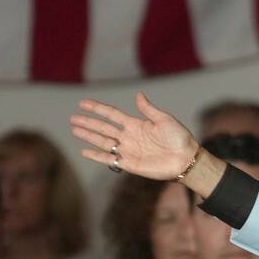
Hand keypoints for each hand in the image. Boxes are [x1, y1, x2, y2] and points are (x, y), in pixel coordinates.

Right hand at [70, 92, 199, 179]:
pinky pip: (110, 159)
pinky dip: (97, 156)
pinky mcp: (130, 164)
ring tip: (75, 130)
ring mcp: (128, 150)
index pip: (112, 114)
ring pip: (103, 142)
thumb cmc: (179, 139)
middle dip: (88, 123)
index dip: (97, 108)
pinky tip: (84, 151)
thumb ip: (148, 109)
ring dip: (89, 136)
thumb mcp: (164, 120)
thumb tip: (138, 94)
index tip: (82, 103)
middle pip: (103, 128)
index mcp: (136, 124)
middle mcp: (129, 137)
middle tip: (72, 118)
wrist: (186, 160)